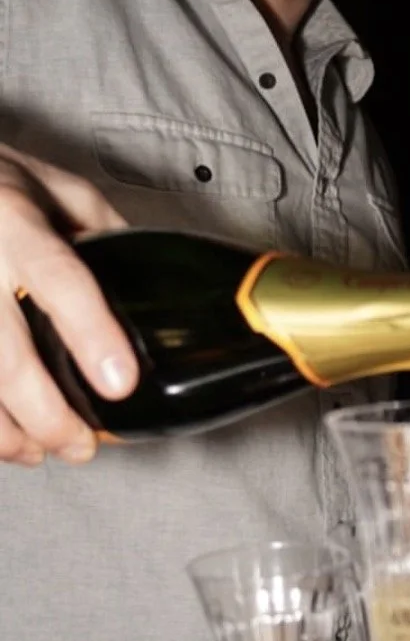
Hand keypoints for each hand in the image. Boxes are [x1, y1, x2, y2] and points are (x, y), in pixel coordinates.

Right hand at [0, 144, 135, 465]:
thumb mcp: (58, 187)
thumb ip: (106, 234)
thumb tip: (163, 288)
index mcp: (16, 218)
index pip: (59, 279)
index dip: (90, 334)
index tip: (121, 384)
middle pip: (3, 353)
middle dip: (46, 413)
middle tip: (83, 446)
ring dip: (3, 430)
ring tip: (40, 453)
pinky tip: (1, 441)